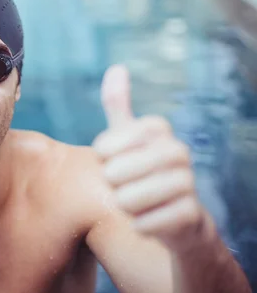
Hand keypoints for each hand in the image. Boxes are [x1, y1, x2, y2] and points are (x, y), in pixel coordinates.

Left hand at [92, 65, 206, 252]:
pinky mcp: (191, 214)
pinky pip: (145, 223)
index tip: (108, 160)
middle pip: (116, 172)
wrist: (172, 216)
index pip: (107, 143)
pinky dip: (138, 225)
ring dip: (123, 205)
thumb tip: (117, 67)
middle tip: (122, 185)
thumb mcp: (125, 136)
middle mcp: (178, 150)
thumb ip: (118, 104)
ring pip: (129, 199)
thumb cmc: (139, 170)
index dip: (102, 157)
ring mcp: (188, 182)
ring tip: (133, 202)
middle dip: (111, 184)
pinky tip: (145, 220)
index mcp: (158, 128)